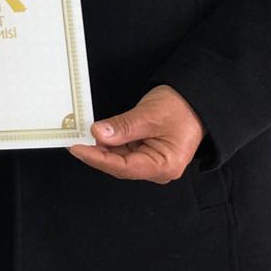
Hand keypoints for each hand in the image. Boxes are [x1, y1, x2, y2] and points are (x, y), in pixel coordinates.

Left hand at [68, 85, 204, 183]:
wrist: (196, 100)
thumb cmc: (181, 108)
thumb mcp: (149, 115)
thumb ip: (123, 127)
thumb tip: (98, 133)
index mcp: (164, 165)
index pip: (123, 167)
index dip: (97, 158)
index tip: (77, 148)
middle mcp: (158, 169)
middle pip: (120, 166)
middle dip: (97, 153)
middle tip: (74, 141)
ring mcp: (153, 162)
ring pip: (120, 159)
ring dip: (102, 148)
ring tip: (82, 136)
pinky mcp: (147, 153)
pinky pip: (124, 151)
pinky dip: (110, 143)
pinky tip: (97, 134)